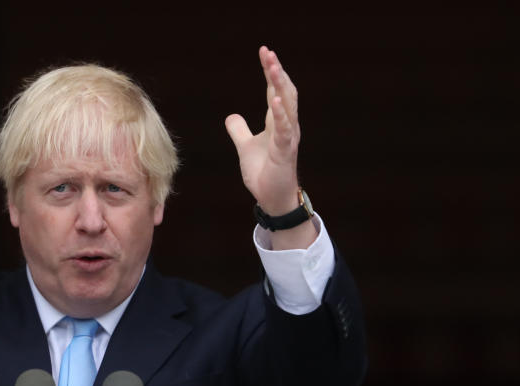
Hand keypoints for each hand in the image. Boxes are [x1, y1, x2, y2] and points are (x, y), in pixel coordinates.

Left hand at [225, 46, 299, 215]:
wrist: (271, 198)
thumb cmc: (264, 172)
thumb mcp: (245, 147)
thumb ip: (239, 130)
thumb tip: (231, 116)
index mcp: (278, 122)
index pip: (275, 91)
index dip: (270, 72)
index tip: (264, 52)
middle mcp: (287, 126)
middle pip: (284, 91)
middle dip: (276, 71)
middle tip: (268, 52)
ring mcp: (287, 138)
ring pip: (288, 106)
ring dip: (280, 85)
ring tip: (273, 67)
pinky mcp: (285, 152)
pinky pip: (285, 130)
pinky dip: (282, 114)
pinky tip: (277, 100)